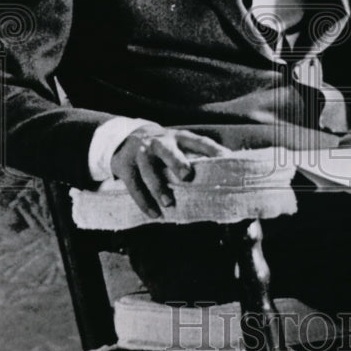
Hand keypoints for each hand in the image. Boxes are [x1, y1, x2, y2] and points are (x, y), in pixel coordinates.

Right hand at [110, 126, 228, 217]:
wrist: (124, 137)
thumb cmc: (161, 148)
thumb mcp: (177, 145)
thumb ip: (196, 157)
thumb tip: (225, 175)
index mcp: (177, 137)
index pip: (198, 141)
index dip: (212, 150)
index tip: (226, 159)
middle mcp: (158, 142)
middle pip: (167, 151)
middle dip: (176, 162)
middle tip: (187, 176)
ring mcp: (140, 153)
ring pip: (148, 170)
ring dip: (158, 187)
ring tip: (168, 203)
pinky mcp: (125, 166)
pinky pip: (133, 185)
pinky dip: (143, 200)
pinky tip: (153, 213)